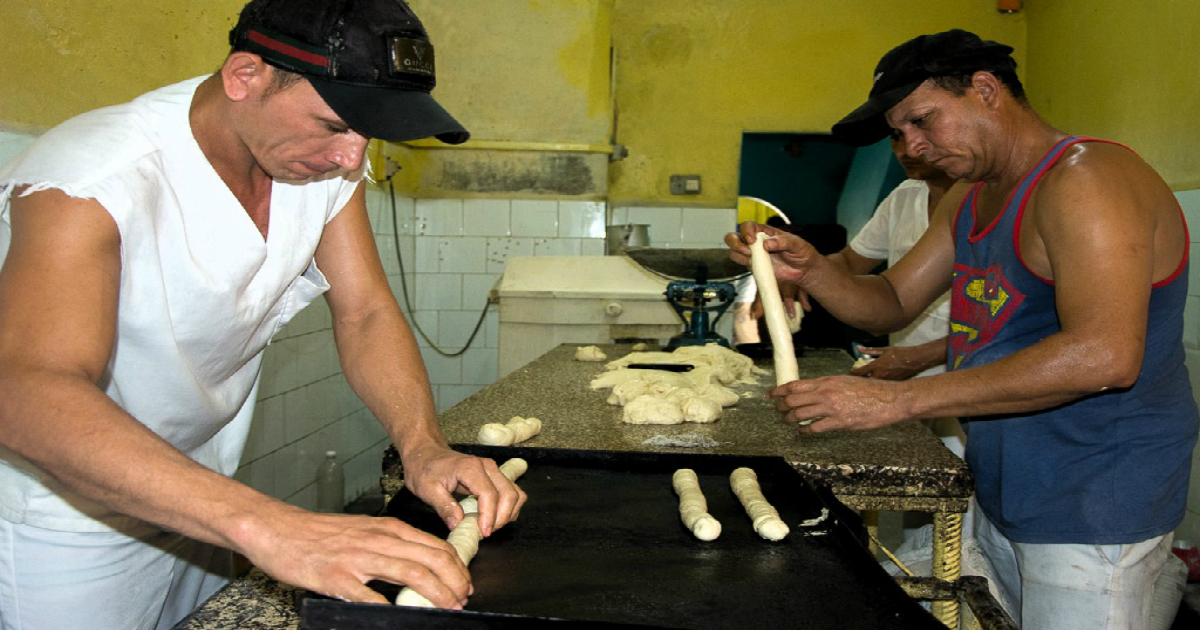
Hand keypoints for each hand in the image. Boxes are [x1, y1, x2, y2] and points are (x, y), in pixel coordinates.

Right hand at [247, 507, 471, 606]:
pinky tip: (401, 616)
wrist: (279, 529)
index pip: (435, 546)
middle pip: (432, 559)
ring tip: (448, 607)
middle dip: (455, 582)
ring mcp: (359, 558)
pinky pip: (370, 596)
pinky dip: (390, 608)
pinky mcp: (338, 577)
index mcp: (388, 529)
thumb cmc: (320, 533)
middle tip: (462, 599)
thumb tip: (419, 565)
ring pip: (413, 574)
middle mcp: (379, 539)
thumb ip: (391, 545)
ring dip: (437, 594)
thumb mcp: (365, 530)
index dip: (457, 568)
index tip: (463, 584)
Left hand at [401, 445, 526, 536]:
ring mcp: (493, 470)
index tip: (483, 533)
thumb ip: (444, 507)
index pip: (489, 495)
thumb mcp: (427, 490)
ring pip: (515, 494)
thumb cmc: (425, 469)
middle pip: (509, 494)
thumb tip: (458, 525)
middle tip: (486, 532)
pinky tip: (493, 518)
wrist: (426, 454)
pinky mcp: (495, 476)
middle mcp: (487, 467)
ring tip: (490, 526)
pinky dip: (508, 508)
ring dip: (508, 513)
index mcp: (470, 468)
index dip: (489, 517)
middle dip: (502, 518)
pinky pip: (512, 493)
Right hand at [724, 222, 822, 286]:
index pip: (748, 226)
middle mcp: (755, 241)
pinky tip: (754, 265)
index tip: (751, 240)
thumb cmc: (800, 251)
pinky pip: (741, 263)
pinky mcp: (753, 266)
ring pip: (734, 251)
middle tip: (747, 250)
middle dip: (735, 242)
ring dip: (738, 254)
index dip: (746, 231)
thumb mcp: (796, 243)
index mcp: (764, 231)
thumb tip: (766, 244)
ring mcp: (753, 254)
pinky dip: (742, 264)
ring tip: (751, 259)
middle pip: (734, 237)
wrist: (803, 269)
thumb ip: (782, 241)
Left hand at [768, 375, 908, 432]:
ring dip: (790, 419)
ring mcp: (832, 407)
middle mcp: (826, 392)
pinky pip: (815, 428)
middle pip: (793, 399)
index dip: (779, 390)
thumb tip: (812, 391)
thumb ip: (827, 386)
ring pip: (800, 414)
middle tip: (777, 411)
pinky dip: (805, 431)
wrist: (890, 399)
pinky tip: (802, 432)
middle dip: (781, 406)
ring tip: (787, 422)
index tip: (770, 395)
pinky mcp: (840, 422)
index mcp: (827, 381)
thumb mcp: (845, 381)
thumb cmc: (871, 390)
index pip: (795, 385)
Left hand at [849, 345, 928, 379]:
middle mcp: (880, 375)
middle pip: (863, 382)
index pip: (860, 372)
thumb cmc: (900, 353)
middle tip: (852, 381)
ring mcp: (886, 382)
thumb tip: (858, 347)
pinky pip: (881, 387)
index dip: (852, 373)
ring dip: (866, 385)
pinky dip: (876, 387)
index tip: (849, 373)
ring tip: (860, 386)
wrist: (916, 360)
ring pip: (872, 386)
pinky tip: (874, 387)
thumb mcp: (884, 350)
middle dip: (857, 382)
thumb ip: (870, 350)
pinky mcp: (892, 385)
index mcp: (876, 365)